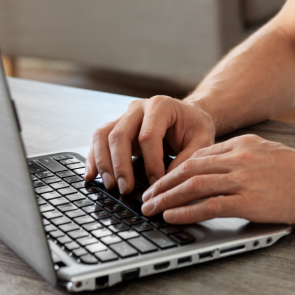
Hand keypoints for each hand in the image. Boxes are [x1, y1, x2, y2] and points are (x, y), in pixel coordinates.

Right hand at [86, 96, 215, 194]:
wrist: (188, 115)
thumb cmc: (194, 126)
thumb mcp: (202, 139)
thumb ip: (188, 158)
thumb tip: (168, 181)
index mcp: (161, 106)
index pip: (148, 135)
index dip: (151, 162)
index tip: (156, 182)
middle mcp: (139, 107)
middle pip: (120, 134)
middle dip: (120, 164)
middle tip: (125, 188)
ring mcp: (125, 116)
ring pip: (103, 135)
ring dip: (103, 162)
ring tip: (110, 185)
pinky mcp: (117, 126)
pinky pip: (99, 139)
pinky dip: (94, 157)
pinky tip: (92, 175)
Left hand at [140, 134, 294, 224]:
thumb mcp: (271, 154)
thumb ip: (246, 159)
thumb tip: (222, 172)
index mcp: (245, 144)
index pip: (199, 155)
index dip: (175, 168)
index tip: (161, 179)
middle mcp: (240, 157)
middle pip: (190, 167)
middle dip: (164, 182)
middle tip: (147, 194)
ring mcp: (244, 177)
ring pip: (194, 185)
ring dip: (168, 197)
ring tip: (151, 207)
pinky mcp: (250, 200)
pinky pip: (210, 205)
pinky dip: (187, 211)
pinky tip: (173, 216)